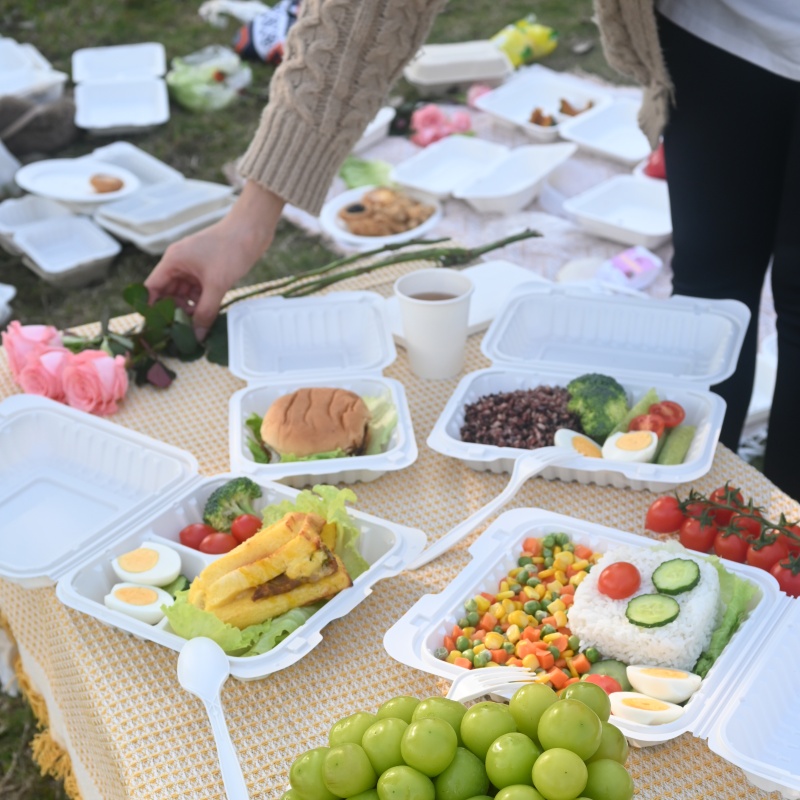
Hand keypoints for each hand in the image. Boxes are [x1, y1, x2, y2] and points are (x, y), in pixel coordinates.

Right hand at [144, 181, 284, 338]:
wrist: (252, 231)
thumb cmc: (231, 249)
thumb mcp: (217, 285)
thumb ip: (205, 312)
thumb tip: (197, 335)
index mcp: (173, 261)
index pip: (152, 288)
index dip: (151, 308)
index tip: (155, 328)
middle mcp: (179, 264)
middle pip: (167, 294)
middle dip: (173, 312)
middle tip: (179, 334)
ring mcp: (193, 268)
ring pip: (183, 295)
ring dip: (188, 310)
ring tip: (194, 329)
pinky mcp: (206, 271)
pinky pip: (197, 292)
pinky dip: (200, 304)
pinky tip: (206, 317)